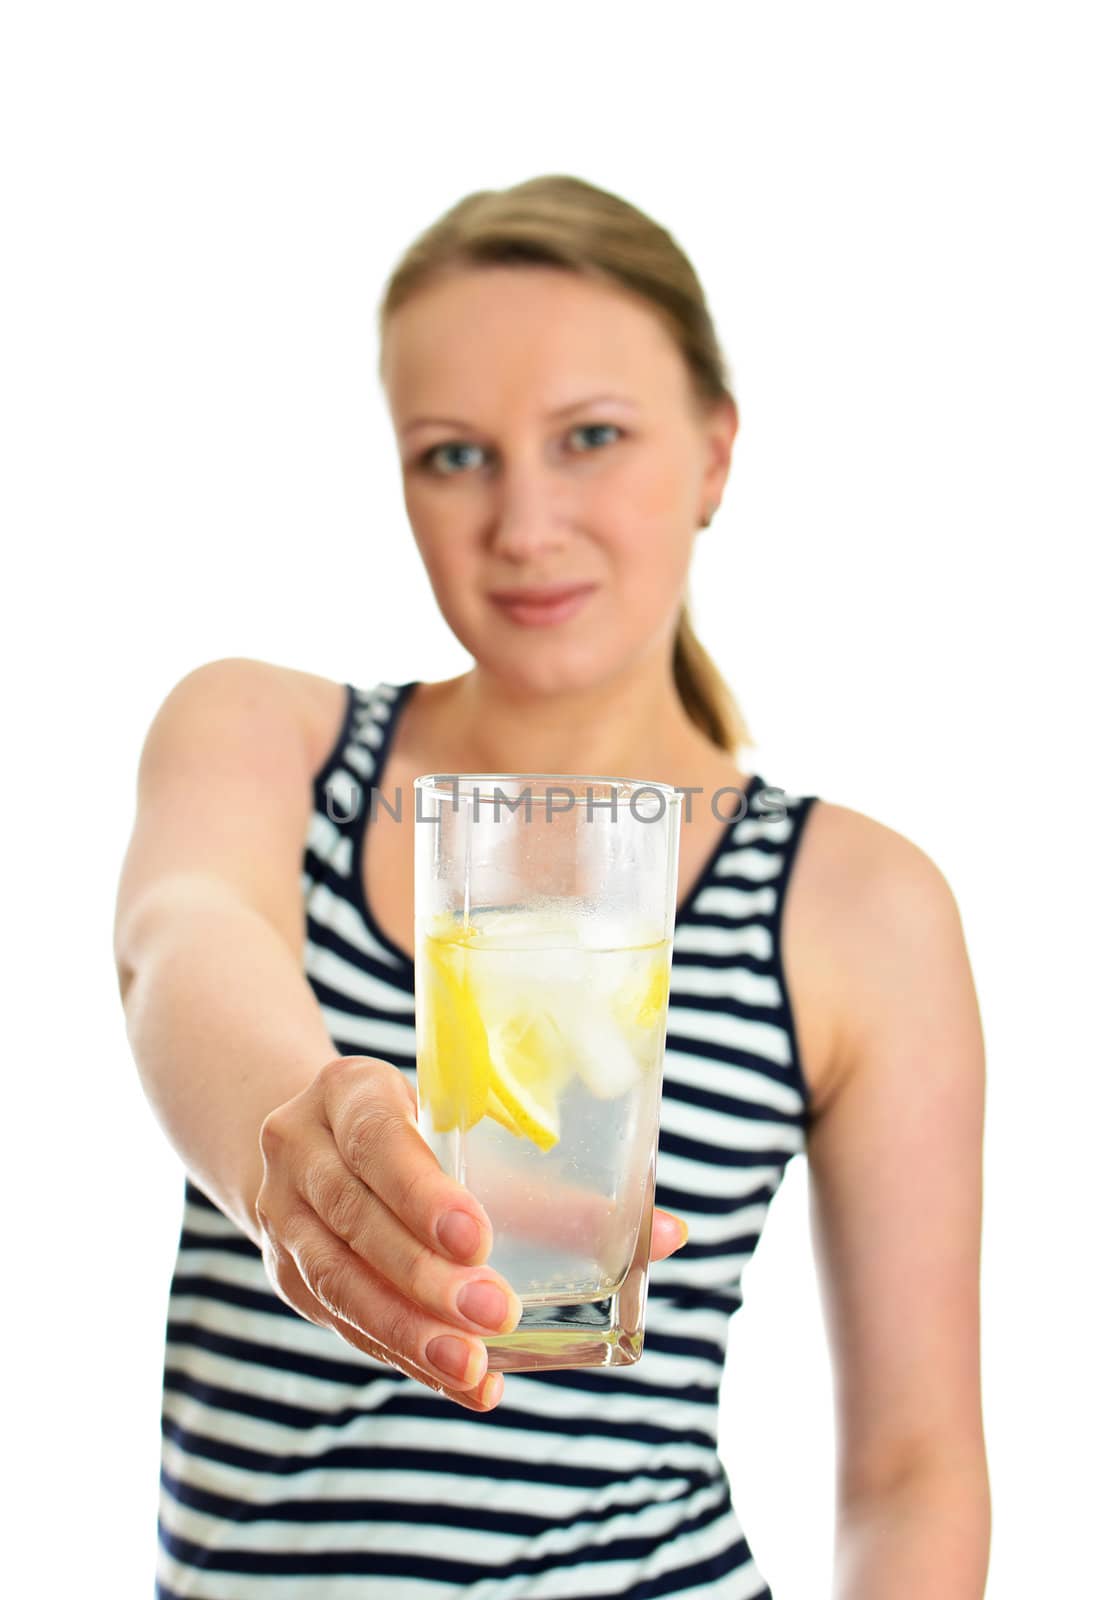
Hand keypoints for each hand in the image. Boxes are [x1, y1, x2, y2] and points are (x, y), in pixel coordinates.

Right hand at [255, 1055, 687, 1411]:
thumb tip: (670, 1234)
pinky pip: (342, 1321)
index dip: (422, 1191)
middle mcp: (298, 1150)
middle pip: (355, 1219)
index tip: (479, 1238)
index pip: (377, 1139)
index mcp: (346, 1092)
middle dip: (425, 1275)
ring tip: (473, 1369)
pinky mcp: (287, 1274)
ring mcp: (281, 1216)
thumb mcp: (463, 1121)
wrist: (308, 1133)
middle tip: (494, 1314)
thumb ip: (554, 1180)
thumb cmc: (416, 1124)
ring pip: (338, 1280)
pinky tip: (462, 1383)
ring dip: (408, 1330)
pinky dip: (402, 1353)